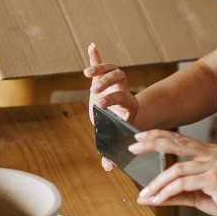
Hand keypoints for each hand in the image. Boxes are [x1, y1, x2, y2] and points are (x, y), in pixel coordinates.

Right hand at [85, 43, 139, 170]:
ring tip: (88, 73)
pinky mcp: (105, 78)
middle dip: (106, 84)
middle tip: (94, 91)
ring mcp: (115, 82)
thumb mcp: (118, 137)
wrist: (129, 114)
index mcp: (127, 104)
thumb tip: (107, 168)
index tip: (100, 105)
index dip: (111, 100)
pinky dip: (96, 57)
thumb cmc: (121, 127)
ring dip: (100, 68)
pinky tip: (92, 46)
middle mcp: (123, 90)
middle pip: (119, 79)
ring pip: (112, 69)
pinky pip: (103, 65)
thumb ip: (112, 152)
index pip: (121, 98)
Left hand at [131, 130, 216, 215]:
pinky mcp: (215, 177)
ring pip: (177, 169)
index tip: (139, 138)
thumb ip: (174, 193)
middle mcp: (213, 153)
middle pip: (176, 142)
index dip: (158, 136)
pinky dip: (168, 191)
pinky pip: (184, 183)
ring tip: (145, 193)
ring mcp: (215, 163)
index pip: (180, 138)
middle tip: (133, 149)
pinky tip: (158, 199)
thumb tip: (148, 197)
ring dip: (157, 182)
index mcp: (209, 152)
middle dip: (152, 144)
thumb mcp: (197, 195)